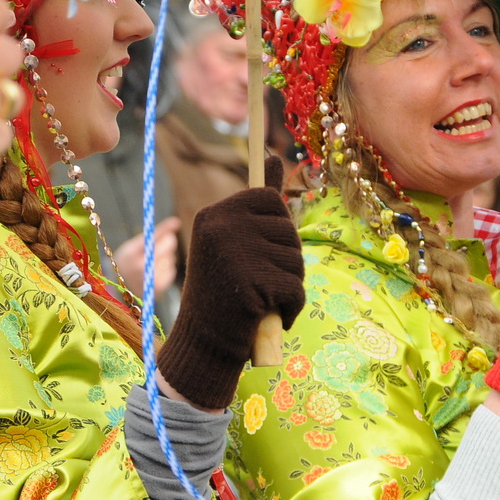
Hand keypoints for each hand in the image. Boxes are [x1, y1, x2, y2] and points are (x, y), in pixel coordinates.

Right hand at [115, 218, 179, 293]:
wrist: (120, 290)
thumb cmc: (128, 262)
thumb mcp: (133, 247)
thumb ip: (152, 235)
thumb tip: (177, 221)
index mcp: (131, 254)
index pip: (153, 237)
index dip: (166, 228)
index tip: (176, 222)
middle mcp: (140, 267)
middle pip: (168, 245)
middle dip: (168, 241)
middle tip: (163, 242)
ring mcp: (151, 278)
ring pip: (171, 258)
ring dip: (166, 257)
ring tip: (152, 263)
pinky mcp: (159, 287)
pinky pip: (172, 270)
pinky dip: (167, 269)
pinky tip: (155, 273)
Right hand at [158, 158, 304, 410]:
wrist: (203, 343)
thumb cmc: (222, 292)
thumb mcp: (232, 241)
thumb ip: (256, 203)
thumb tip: (276, 156)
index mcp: (215, 213)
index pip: (269, 198)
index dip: (276, 228)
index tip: (259, 250)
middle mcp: (221, 227)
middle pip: (288, 230)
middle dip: (286, 260)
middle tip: (259, 282)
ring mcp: (236, 253)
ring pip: (296, 261)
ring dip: (289, 286)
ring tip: (262, 299)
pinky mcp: (253, 282)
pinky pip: (296, 288)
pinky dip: (291, 308)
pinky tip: (270, 315)